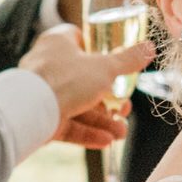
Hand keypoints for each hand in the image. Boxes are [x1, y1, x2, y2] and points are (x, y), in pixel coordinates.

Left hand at [22, 22, 151, 147]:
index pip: (80, 40)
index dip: (99, 51)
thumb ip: (129, 60)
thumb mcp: (106, 68)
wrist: (31, 110)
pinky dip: (87, 132)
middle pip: (85, 80)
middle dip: (109, 100)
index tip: (115, 65)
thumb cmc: (66, 79)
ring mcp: (44, 92)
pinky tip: (106, 141)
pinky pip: (68, 123)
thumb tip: (150, 47)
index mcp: (59, 43)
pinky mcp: (42, 116)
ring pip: (79, 106)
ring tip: (120, 133)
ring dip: (103, 121)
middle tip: (124, 109)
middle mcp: (48, 65)